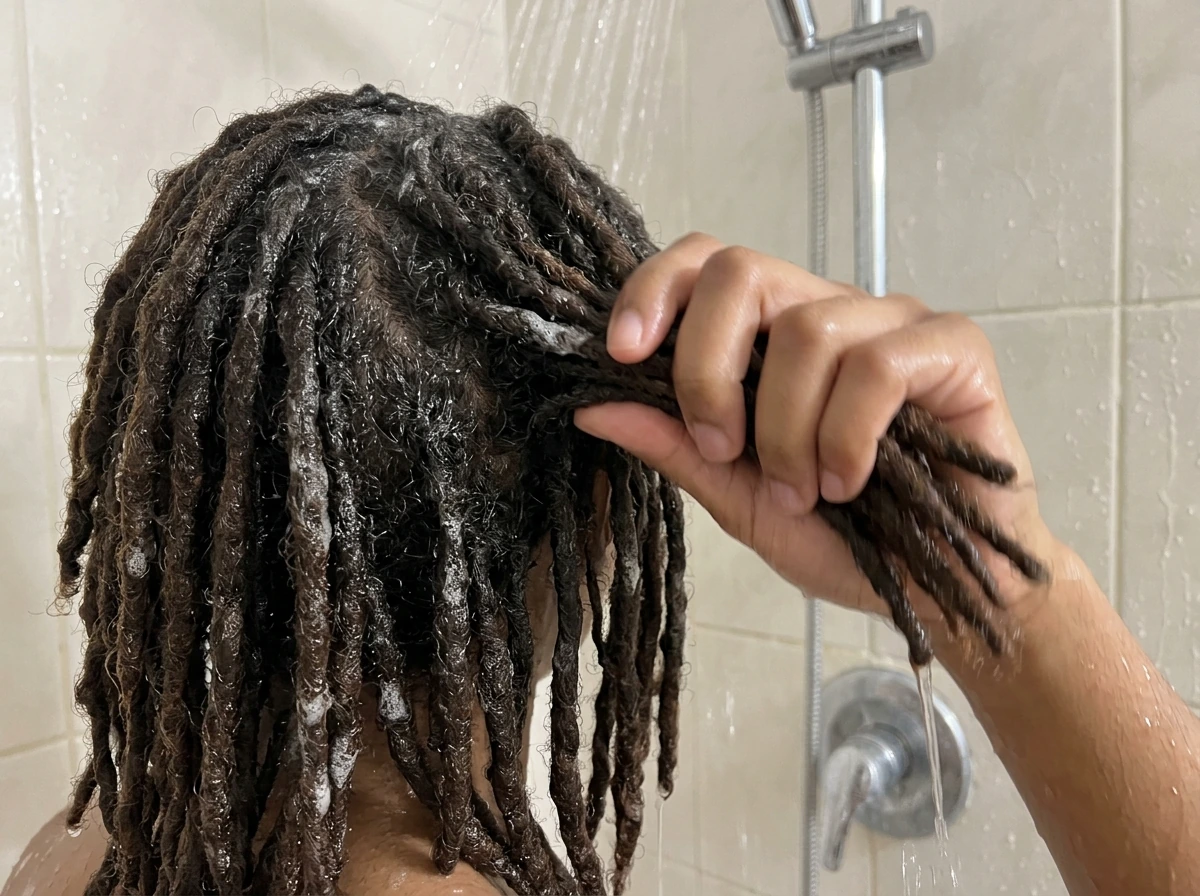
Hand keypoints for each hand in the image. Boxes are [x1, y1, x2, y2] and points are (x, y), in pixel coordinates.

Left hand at [575, 233, 1061, 622]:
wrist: (943, 589)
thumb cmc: (848, 540)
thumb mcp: (740, 501)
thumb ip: (676, 448)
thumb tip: (591, 406)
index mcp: (774, 337)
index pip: (706, 264)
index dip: (655, 290)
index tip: (621, 355)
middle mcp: (831, 312)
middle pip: (744, 271)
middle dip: (709, 367)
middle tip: (721, 447)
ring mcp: (894, 322)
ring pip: (808, 331)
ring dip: (788, 431)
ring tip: (804, 492)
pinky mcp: (954, 346)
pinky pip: (878, 363)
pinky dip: (848, 435)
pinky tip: (852, 482)